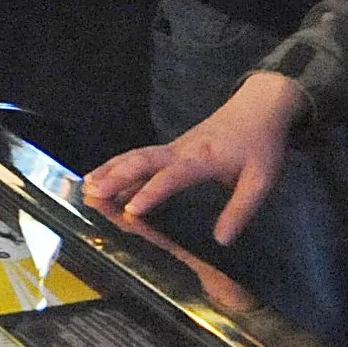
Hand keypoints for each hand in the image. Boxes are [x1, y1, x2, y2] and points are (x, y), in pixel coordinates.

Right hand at [82, 72, 304, 246]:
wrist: (260, 106)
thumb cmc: (260, 143)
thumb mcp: (261, 179)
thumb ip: (241, 210)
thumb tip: (221, 241)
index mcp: (202, 158)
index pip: (171, 176)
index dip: (150, 192)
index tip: (130, 210)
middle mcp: (181, 150)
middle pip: (142, 160)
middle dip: (115, 177)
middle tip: (92, 194)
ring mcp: (174, 147)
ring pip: (136, 156)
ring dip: (110, 170)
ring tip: (85, 187)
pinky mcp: (172, 148)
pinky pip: (140, 156)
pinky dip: (118, 165)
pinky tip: (103, 177)